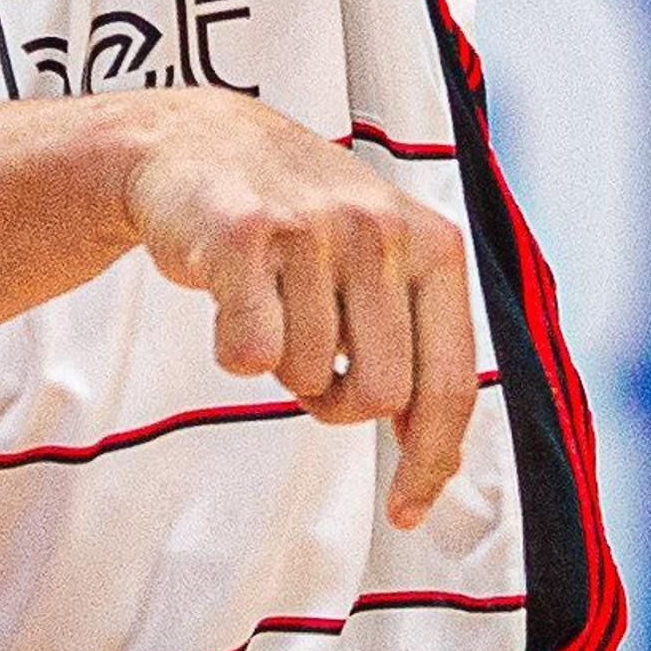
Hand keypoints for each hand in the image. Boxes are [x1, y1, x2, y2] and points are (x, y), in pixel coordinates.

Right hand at [119, 91, 480, 527]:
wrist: (201, 140)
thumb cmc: (301, 222)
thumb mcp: (382, 259)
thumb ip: (418, 343)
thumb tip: (440, 467)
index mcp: (433, 244)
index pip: (449, 382)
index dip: (430, 460)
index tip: (406, 510)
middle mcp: (382, 231)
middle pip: (378, 396)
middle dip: (337, 403)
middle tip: (311, 361)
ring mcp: (314, 229)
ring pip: (306, 377)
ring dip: (284, 365)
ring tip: (271, 304)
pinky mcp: (244, 235)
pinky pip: (249, 355)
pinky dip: (235, 349)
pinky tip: (232, 297)